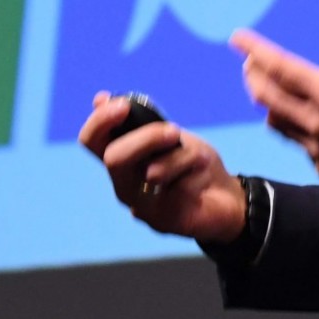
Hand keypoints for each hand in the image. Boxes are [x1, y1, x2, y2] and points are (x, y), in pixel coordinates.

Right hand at [78, 92, 246, 244]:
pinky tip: (203, 181)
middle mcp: (123, 184)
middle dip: (146, 137)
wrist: (227, 197)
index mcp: (121, 159)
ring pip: (154, 171)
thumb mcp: (171, 136)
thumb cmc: (194, 164)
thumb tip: (100, 98)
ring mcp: (141, 206)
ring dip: (184, 156)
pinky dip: (198, 174)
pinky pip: (180, 187)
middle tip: (175, 131)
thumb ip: (142, 122)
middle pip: (114, 158)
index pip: (91, 141)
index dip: (100, 121)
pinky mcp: (164, 220)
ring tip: (199, 160)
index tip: (123, 106)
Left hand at [231, 0, 318, 200]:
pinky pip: (295, 141)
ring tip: (267, 85)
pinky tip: (299, 116)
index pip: (280, 69)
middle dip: (253, 75)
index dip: (256, 51)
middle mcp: (316, 124)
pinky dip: (289, 123)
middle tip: (248, 60)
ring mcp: (318, 150)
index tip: (237, 38)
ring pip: (276, 122)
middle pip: (267, 96)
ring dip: (267, 100)